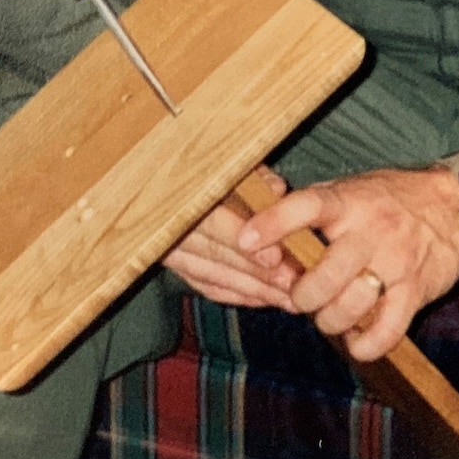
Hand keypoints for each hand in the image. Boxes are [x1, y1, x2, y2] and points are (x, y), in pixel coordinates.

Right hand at [163, 168, 298, 308]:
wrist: (172, 174)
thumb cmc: (212, 166)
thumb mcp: (232, 160)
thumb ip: (254, 175)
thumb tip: (275, 190)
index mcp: (183, 192)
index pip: (211, 221)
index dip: (242, 240)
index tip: (274, 256)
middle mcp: (170, 223)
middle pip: (213, 254)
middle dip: (254, 272)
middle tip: (288, 282)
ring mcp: (170, 248)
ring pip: (211, 276)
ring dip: (250, 290)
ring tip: (285, 296)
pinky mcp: (179, 266)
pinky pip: (208, 286)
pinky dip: (237, 294)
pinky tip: (264, 298)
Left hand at [237, 166, 458, 361]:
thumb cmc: (395, 199)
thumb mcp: (354, 188)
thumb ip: (316, 206)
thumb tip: (265, 222)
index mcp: (351, 201)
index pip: (307, 207)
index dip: (273, 224)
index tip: (246, 241)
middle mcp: (372, 231)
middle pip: (324, 276)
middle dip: (303, 296)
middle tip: (301, 298)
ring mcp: (396, 262)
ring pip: (350, 306)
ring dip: (330, 321)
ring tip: (328, 316)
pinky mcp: (417, 291)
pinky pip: (387, 330)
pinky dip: (366, 345)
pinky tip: (356, 342)